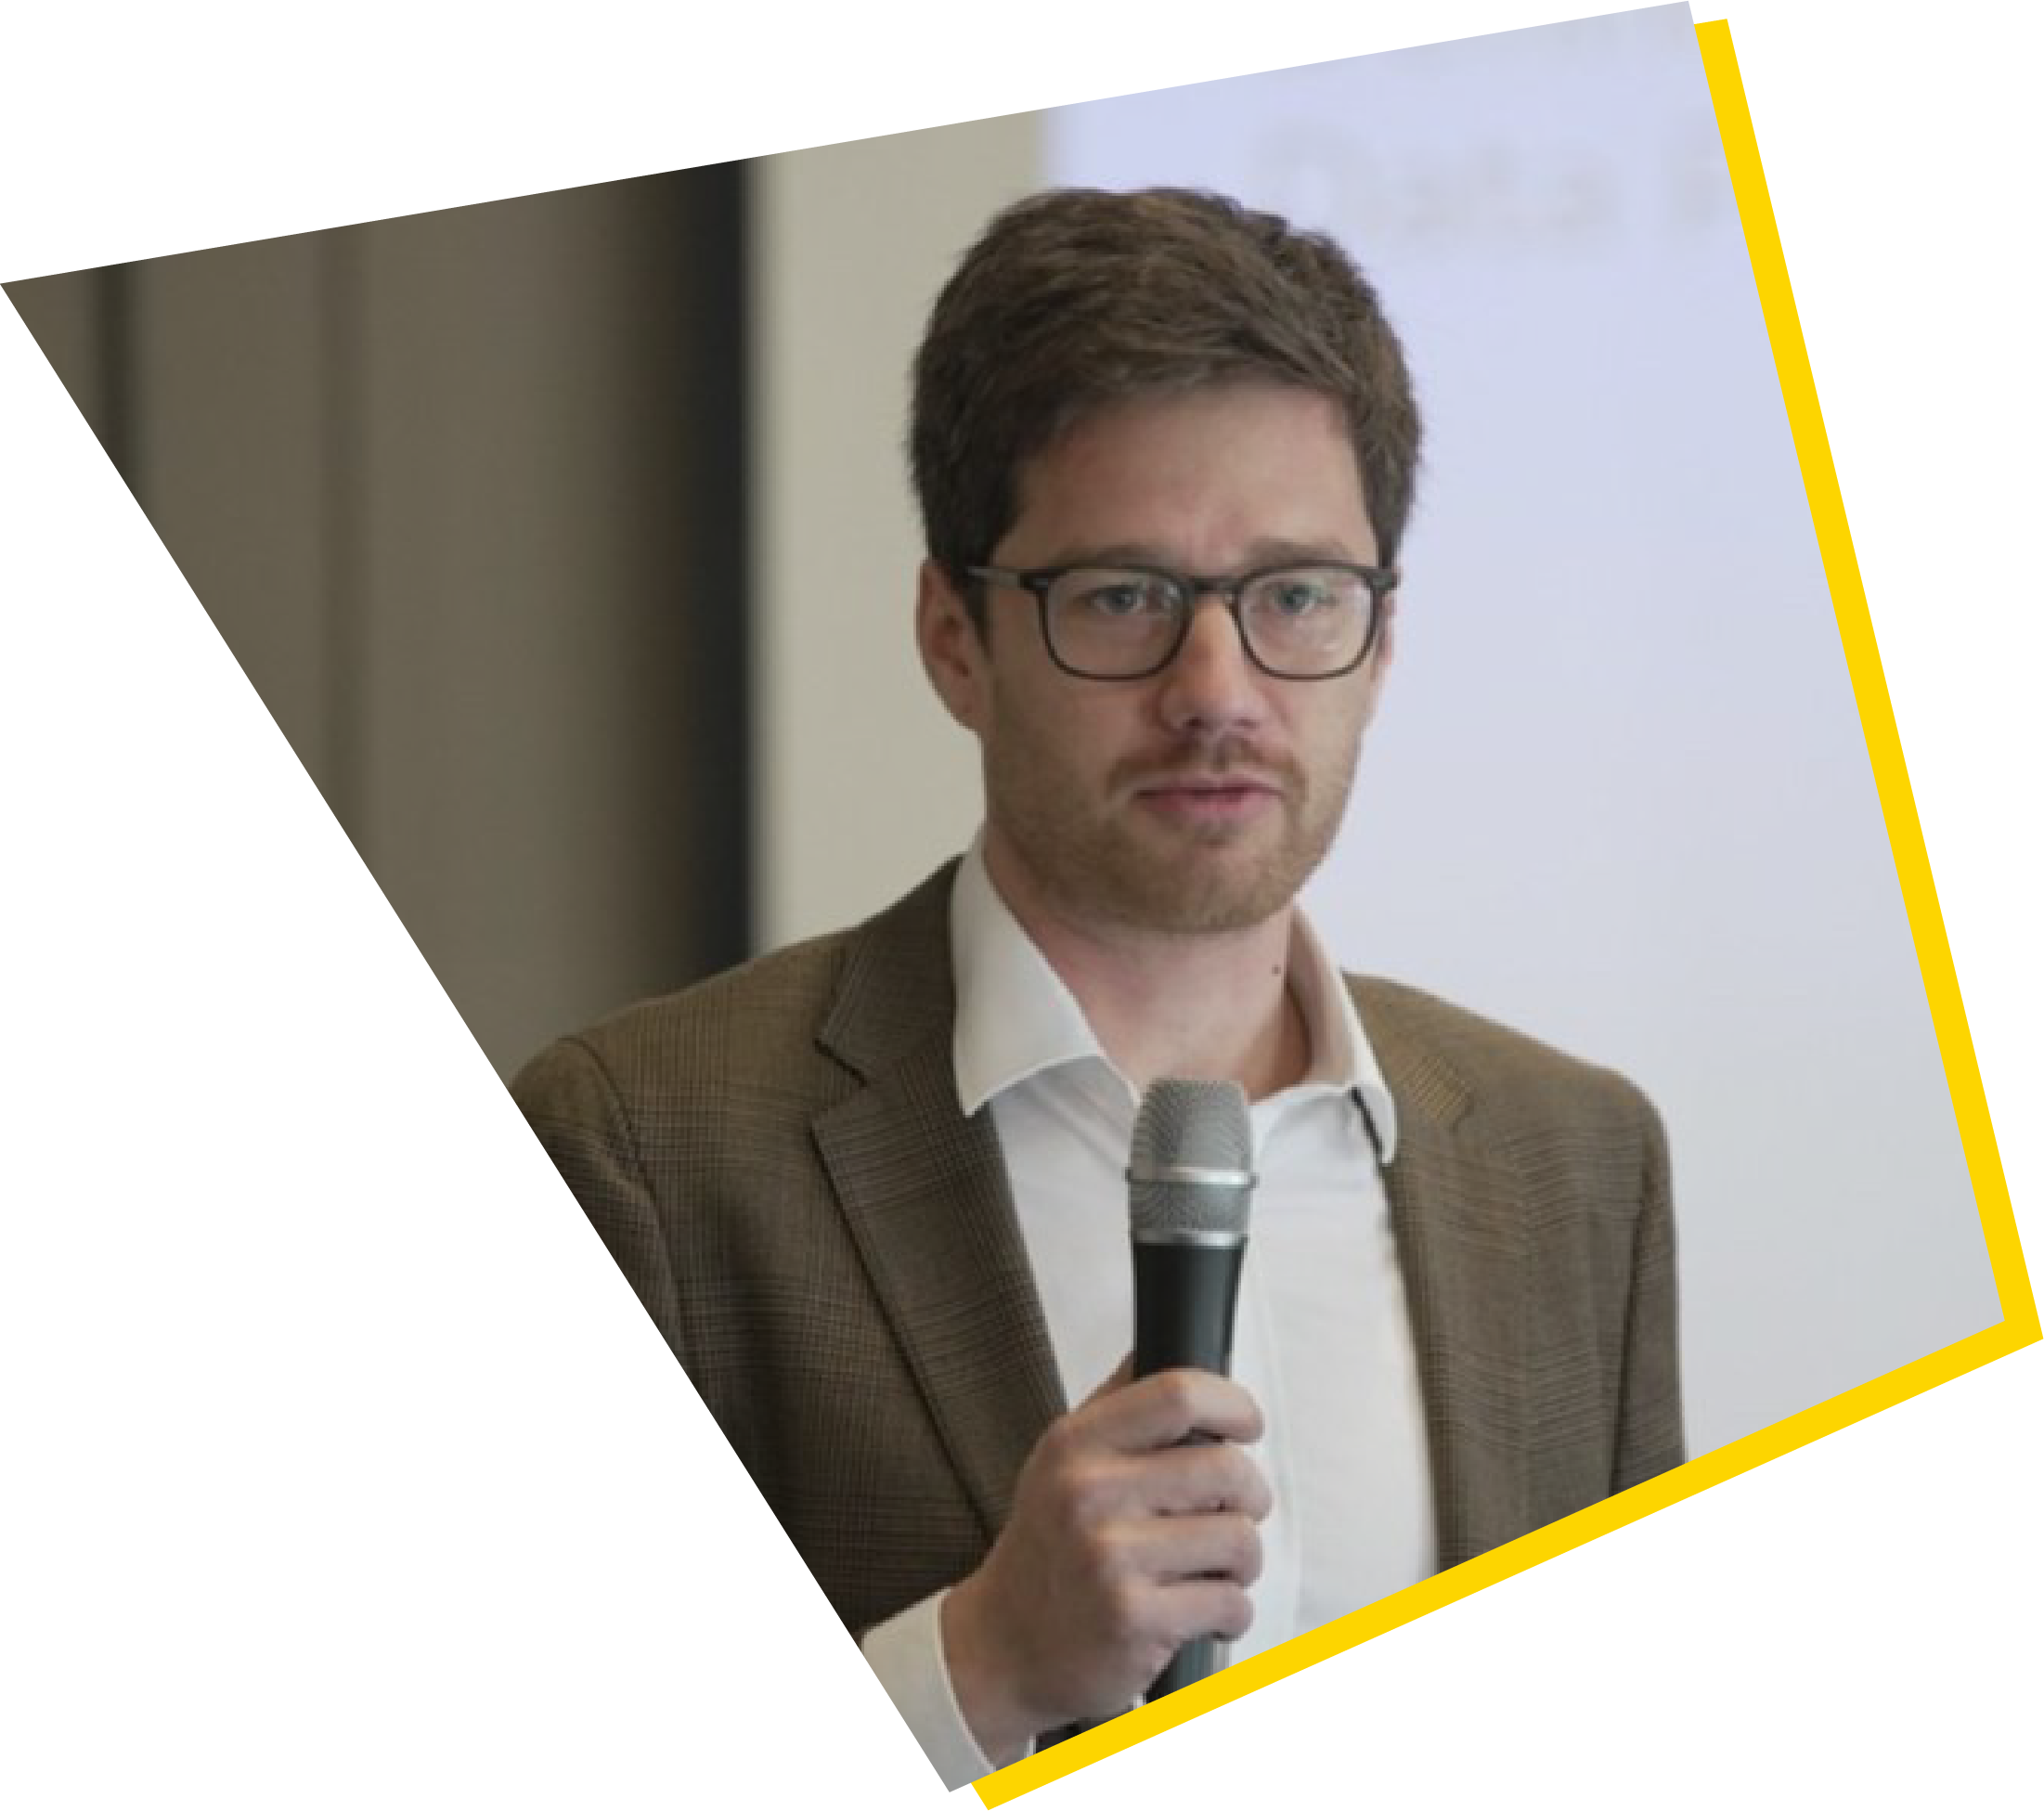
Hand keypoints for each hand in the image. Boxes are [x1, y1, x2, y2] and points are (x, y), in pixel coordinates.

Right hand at [940, 1362, 1268, 1763]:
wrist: (1004, 1644)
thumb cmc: (1049, 1546)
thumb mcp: (1061, 1460)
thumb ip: (1119, 1404)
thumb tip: (1173, 1339)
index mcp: (1075, 1444)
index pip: (1178, 1394)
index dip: (1232, 1404)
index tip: (1246, 1424)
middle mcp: (1088, 1494)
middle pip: (1226, 1468)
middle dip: (1251, 1494)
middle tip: (1236, 1510)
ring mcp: (1109, 1558)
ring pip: (1239, 1539)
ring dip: (1243, 1560)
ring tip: (1212, 1567)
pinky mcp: (1134, 1619)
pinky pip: (1230, 1603)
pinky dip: (1230, 1611)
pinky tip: (1200, 1611)